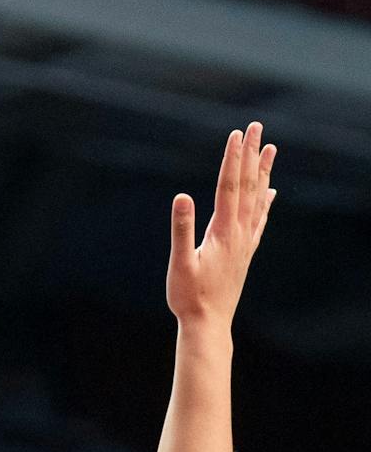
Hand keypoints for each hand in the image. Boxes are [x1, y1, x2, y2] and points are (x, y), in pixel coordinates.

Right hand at [167, 122, 275, 327]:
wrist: (209, 324)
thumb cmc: (189, 296)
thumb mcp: (180, 263)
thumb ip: (182, 229)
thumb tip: (182, 196)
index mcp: (223, 231)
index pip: (229, 186)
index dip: (232, 158)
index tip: (236, 133)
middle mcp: (239, 232)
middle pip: (248, 186)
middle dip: (250, 155)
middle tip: (256, 127)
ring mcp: (245, 242)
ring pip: (258, 199)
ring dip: (263, 172)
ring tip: (270, 149)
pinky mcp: (244, 252)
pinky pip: (259, 219)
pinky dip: (266, 202)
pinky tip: (271, 193)